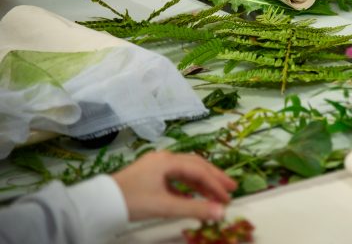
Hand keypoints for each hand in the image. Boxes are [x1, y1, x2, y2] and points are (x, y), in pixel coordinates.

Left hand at [112, 151, 236, 221]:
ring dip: (203, 182)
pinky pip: (176, 178)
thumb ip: (194, 208)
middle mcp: (164, 159)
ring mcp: (156, 166)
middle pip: (196, 165)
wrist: (100, 204)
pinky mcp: (151, 176)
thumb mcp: (165, 206)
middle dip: (214, 177)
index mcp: (168, 161)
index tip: (228, 197)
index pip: (199, 170)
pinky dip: (189, 186)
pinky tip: (194, 196)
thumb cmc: (132, 201)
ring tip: (217, 193)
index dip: (216, 184)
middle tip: (232, 188)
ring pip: (186, 171)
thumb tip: (221, 212)